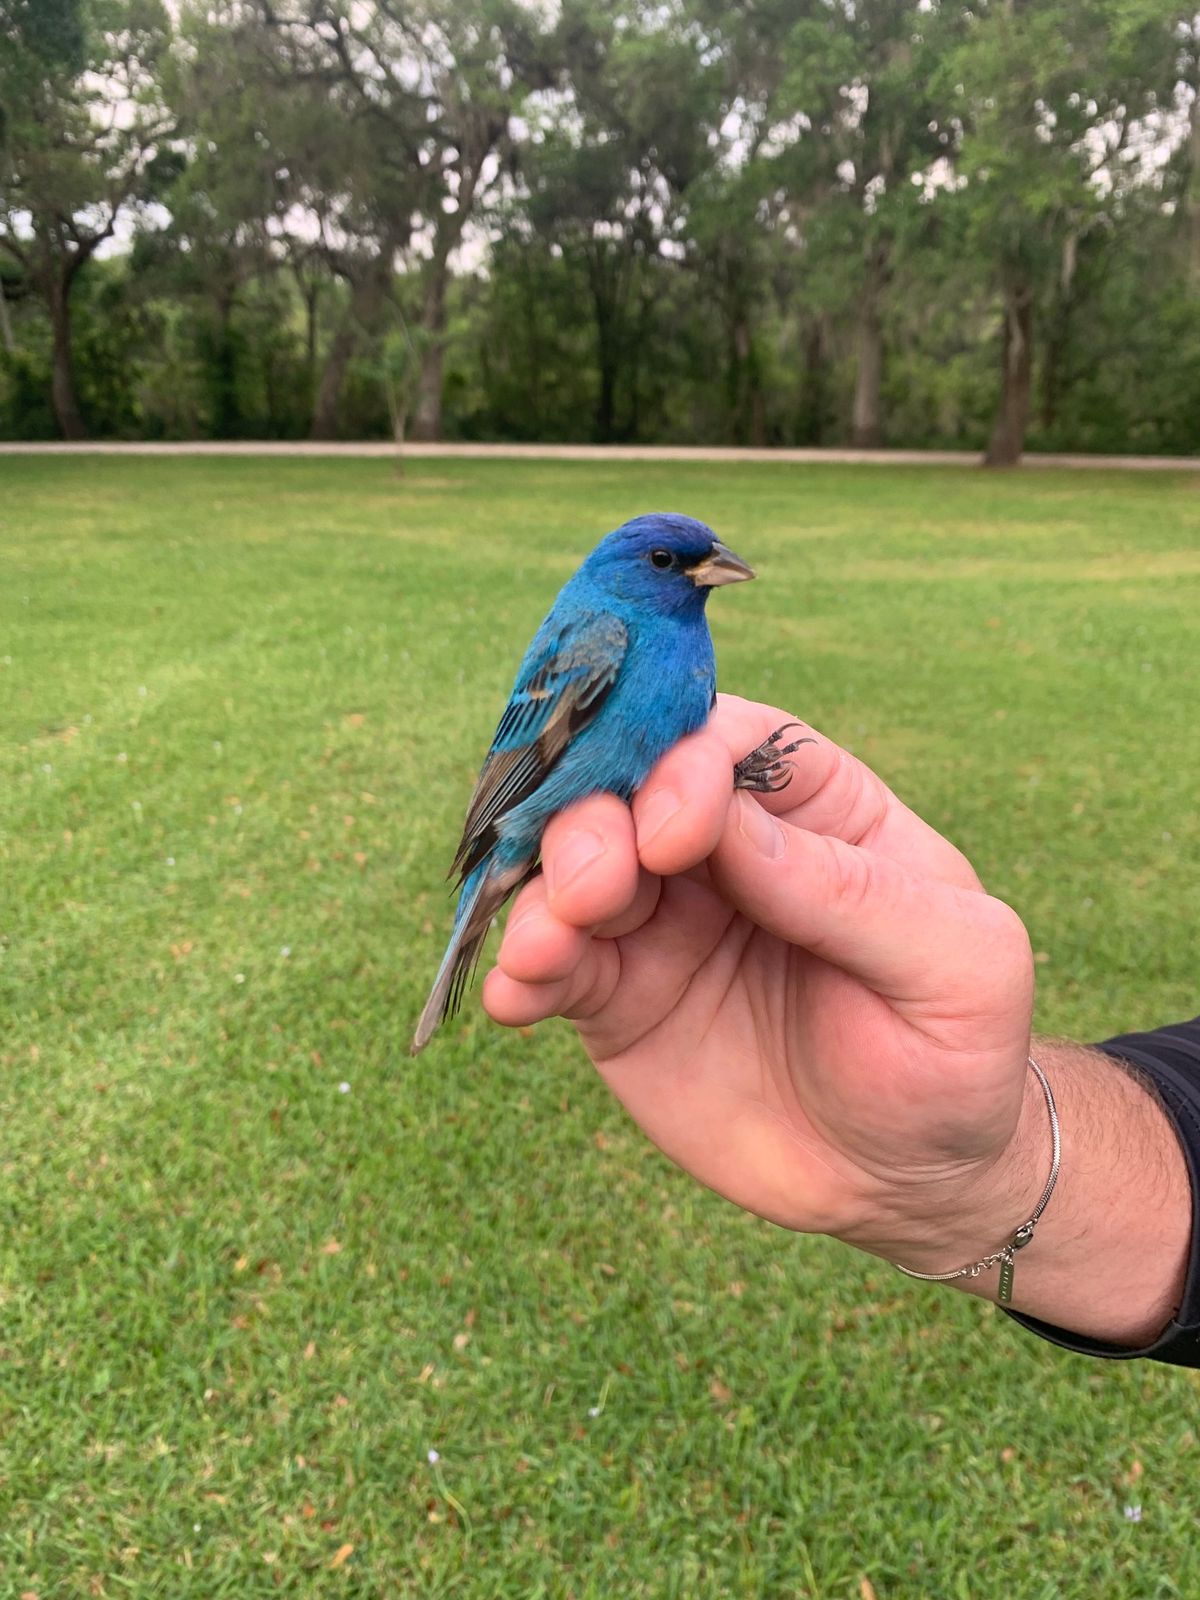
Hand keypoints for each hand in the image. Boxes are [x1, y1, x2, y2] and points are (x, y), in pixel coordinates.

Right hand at [483, 695, 1037, 1266]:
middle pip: (628, 790)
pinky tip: (515, 997)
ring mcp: (661, 920)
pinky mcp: (617, 998)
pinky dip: (520, 970)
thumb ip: (849, 890)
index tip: (675, 830)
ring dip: (546, 892)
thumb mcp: (956, 964)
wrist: (908, 1183)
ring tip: (549, 946)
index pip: (729, 743)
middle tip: (598, 887)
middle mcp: (721, 847)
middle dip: (595, 822)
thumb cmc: (954, 1053)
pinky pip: (551, 966)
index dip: (686, 765)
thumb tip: (726, 826)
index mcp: (812, 807)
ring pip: (573, 870)